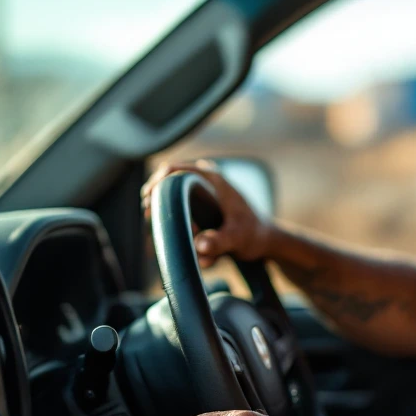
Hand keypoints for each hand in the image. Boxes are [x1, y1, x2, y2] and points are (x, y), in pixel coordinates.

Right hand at [141, 159, 271, 266]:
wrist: (266, 239)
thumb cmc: (253, 235)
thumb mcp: (238, 239)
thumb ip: (219, 243)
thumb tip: (199, 245)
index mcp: (214, 179)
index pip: (175, 169)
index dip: (157, 182)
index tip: (149, 201)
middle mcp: (206, 180)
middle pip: (168, 180)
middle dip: (159, 200)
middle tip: (155, 217)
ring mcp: (203, 191)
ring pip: (173, 195)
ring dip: (168, 212)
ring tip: (181, 229)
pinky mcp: (202, 203)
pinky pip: (180, 206)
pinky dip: (176, 218)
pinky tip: (185, 233)